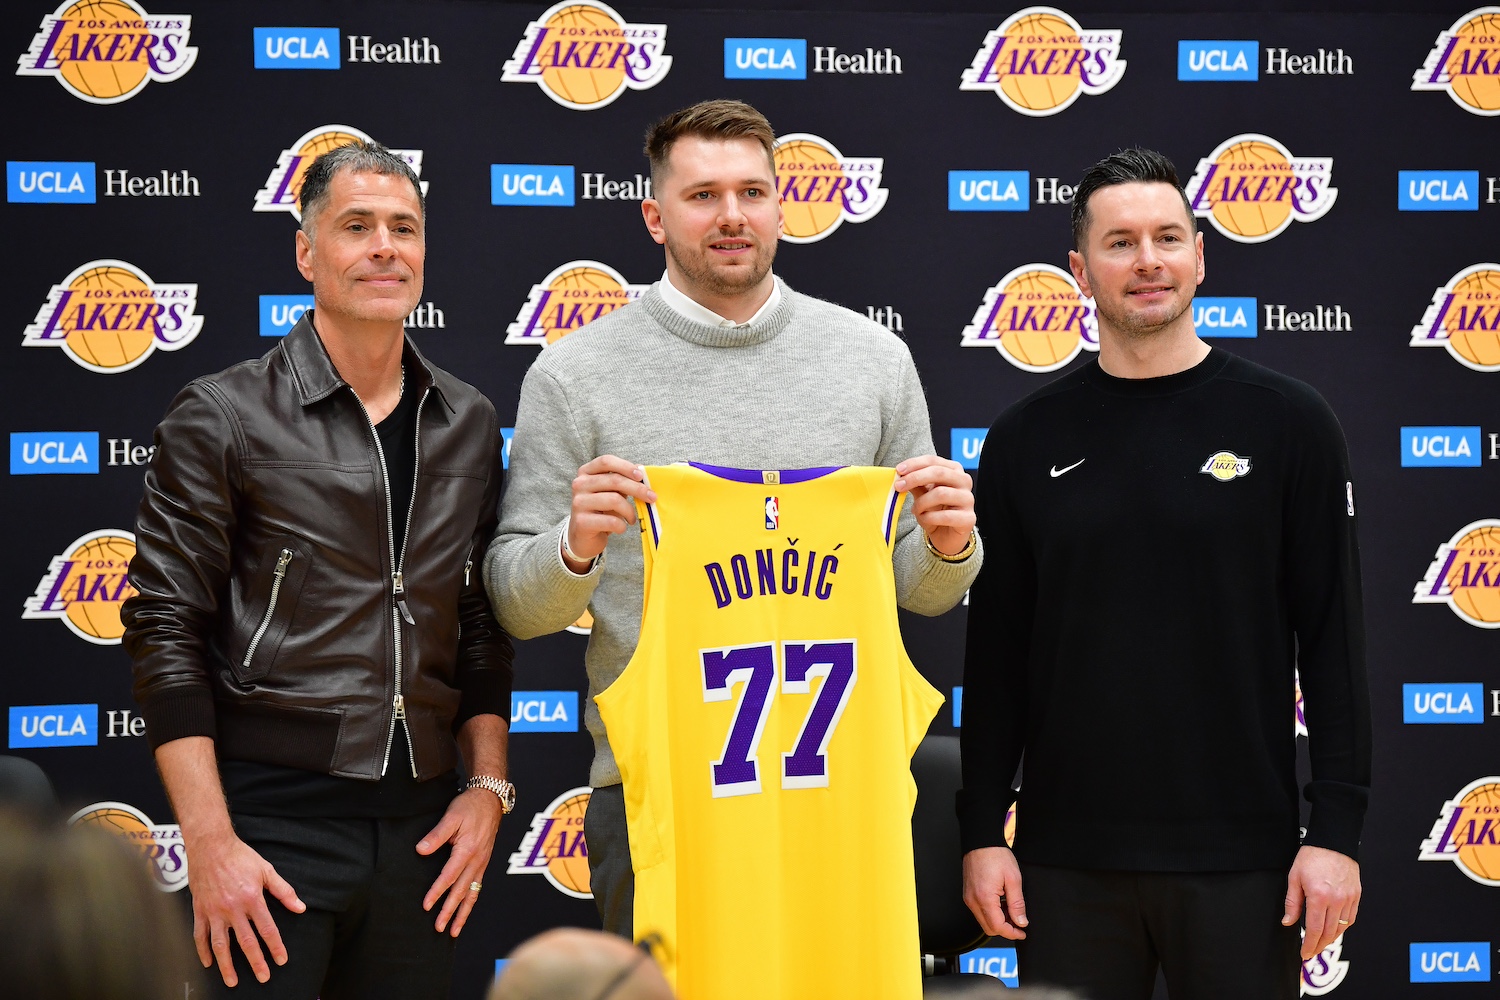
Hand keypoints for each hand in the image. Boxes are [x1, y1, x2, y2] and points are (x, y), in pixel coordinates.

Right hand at [187, 830, 305, 986]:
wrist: (210, 846)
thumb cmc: (240, 857)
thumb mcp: (267, 870)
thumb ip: (284, 891)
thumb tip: (300, 907)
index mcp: (252, 899)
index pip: (267, 929)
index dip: (275, 946)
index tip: (281, 960)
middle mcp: (233, 908)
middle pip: (246, 942)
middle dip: (256, 962)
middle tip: (263, 977)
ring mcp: (214, 911)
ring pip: (220, 945)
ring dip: (227, 965)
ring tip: (233, 982)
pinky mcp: (200, 911)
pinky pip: (200, 935)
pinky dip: (202, 951)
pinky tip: (208, 964)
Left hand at [419, 788, 503, 936]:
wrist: (491, 799)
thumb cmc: (470, 806)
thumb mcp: (451, 816)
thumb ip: (436, 835)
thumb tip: (421, 850)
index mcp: (467, 850)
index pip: (449, 876)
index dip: (437, 892)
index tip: (427, 905)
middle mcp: (477, 860)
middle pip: (461, 891)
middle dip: (450, 911)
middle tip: (439, 927)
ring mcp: (482, 863)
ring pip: (472, 893)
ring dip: (463, 913)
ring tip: (454, 930)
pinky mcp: (483, 862)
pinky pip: (478, 886)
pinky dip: (471, 901)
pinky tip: (466, 909)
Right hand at [564, 455, 656, 570]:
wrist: (583, 537)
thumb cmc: (601, 511)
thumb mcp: (610, 492)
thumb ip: (622, 481)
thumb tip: (643, 473)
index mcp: (586, 472)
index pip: (606, 461)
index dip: (626, 466)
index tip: (641, 476)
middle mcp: (579, 484)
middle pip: (614, 480)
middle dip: (638, 489)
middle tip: (652, 498)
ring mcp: (578, 502)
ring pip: (615, 500)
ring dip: (630, 511)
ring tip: (632, 518)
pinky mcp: (581, 521)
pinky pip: (611, 521)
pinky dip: (622, 525)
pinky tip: (621, 527)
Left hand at [895, 455, 975, 555]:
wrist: (946, 536)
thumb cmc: (935, 511)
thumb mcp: (923, 495)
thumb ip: (915, 483)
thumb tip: (900, 474)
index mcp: (954, 470)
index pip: (933, 461)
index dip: (914, 464)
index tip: (898, 471)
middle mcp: (964, 482)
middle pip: (939, 473)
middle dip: (915, 478)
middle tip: (899, 486)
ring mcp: (968, 500)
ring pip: (941, 493)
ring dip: (922, 503)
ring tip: (915, 510)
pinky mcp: (969, 518)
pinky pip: (946, 516)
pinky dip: (929, 517)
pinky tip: (924, 519)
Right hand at [962, 846, 1027, 939]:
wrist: (981, 842)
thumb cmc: (996, 856)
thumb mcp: (1013, 879)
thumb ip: (1017, 904)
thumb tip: (1021, 922)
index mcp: (984, 898)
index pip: (998, 927)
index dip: (1012, 933)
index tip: (1023, 932)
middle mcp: (973, 901)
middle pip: (989, 928)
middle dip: (1005, 929)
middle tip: (1019, 922)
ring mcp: (968, 898)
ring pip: (984, 921)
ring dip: (998, 921)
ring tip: (1012, 910)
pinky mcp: (968, 894)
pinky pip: (979, 911)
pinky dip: (991, 913)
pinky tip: (1002, 904)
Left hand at [1283, 845, 1360, 958]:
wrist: (1333, 842)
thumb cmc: (1312, 857)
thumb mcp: (1294, 877)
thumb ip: (1292, 902)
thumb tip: (1288, 922)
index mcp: (1319, 896)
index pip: (1314, 929)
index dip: (1309, 944)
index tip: (1304, 953)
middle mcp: (1336, 900)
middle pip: (1329, 932)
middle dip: (1319, 945)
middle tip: (1311, 952)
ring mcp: (1349, 899)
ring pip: (1342, 928)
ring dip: (1331, 939)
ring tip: (1321, 943)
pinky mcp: (1356, 895)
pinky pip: (1351, 918)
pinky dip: (1342, 927)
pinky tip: (1334, 930)